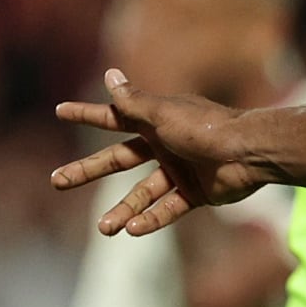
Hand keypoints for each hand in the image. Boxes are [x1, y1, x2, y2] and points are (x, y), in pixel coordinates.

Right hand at [52, 71, 268, 236]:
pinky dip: (152, 220)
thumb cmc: (205, 127)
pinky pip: (168, 209)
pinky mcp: (194, 192)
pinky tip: (134, 231)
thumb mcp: (163, 113)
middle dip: (87, 171)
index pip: (112, 116)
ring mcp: (178, 170)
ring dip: (122, 210)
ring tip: (103, 229)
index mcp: (154, 121)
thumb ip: (133, 101)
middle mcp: (163, 144)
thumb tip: (109, 75)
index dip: (86, 113)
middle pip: (117, 160)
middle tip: (57, 181)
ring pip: (141, 193)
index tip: (60, 111)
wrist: (248, 152)